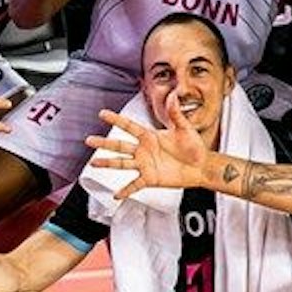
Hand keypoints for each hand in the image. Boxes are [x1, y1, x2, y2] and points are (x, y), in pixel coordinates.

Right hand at [85, 96, 213, 198]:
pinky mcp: (150, 179)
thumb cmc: (194, 147)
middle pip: (120, 145)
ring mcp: (145, 165)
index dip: (116, 119)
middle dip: (104, 143)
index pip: (129, 126)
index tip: (102, 114)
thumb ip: (176, 114)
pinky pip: (135, 185)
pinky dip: (126, 190)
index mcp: (149, 136)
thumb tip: (173, 96)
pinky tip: (116, 195)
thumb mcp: (184, 128)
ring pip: (122, 164)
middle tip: (89, 140)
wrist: (201, 166)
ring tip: (94, 163)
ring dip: (108, 163)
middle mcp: (143, 150)